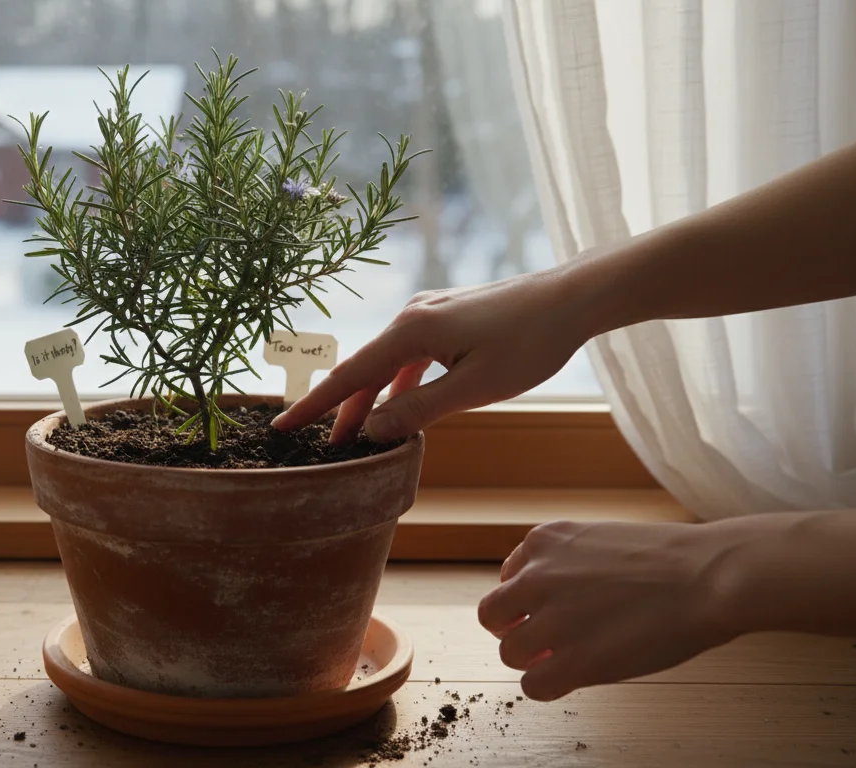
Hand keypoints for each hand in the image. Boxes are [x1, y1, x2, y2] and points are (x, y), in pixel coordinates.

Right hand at [271, 267, 593, 442]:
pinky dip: (399, 383)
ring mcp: (430, 313)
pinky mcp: (448, 316)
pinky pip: (410, 355)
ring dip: (374, 399)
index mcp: (411, 331)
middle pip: (364, 369)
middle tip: (324, 446)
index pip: (349, 375)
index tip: (282, 427)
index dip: (315, 405)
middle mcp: (412, 315)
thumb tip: (373, 430)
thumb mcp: (474, 388)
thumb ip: (418, 410)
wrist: (573, 297)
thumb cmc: (531, 342)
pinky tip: (401, 406)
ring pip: (387, 364)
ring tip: (360, 435)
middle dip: (343, 409)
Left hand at [478, 519, 744, 700]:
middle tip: (544, 642)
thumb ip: (565, 564)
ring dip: (535, 661)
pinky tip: (574, 678)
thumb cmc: (671, 560)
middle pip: (492, 616)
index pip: (507, 579)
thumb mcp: (600, 540)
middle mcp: (536, 576)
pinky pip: (533, 686)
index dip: (526, 603)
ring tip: (570, 659)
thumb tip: (547, 599)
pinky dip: (548, 686)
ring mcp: (551, 619)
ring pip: (510, 653)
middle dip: (515, 631)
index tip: (548, 613)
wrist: (709, 576)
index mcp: (544, 541)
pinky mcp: (572, 660)